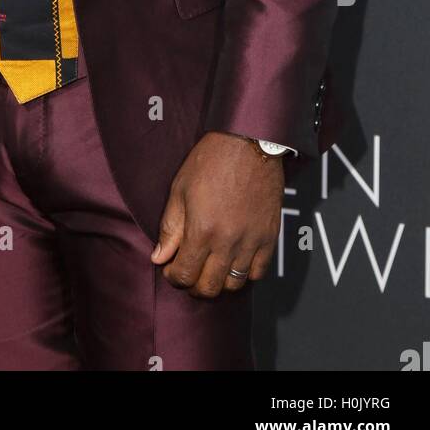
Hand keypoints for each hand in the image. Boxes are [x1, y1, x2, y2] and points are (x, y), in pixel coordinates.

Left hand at [150, 131, 284, 296]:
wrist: (248, 142)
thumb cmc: (210, 160)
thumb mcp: (180, 190)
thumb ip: (170, 228)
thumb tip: (159, 257)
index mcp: (201, 230)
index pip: (184, 274)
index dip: (173, 277)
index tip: (170, 268)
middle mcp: (227, 242)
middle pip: (209, 287)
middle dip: (193, 285)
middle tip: (188, 271)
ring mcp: (251, 241)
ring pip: (234, 284)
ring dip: (219, 282)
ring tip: (210, 267)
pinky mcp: (269, 237)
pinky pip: (258, 272)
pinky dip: (245, 274)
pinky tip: (234, 261)